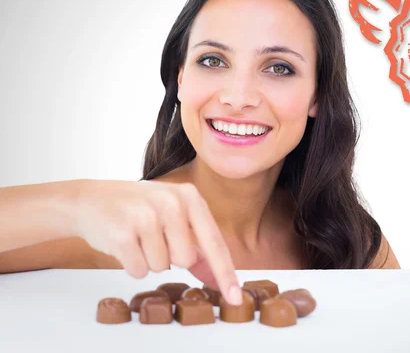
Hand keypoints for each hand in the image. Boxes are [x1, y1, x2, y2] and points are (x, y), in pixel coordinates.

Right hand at [70, 179, 241, 304]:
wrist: (90, 200)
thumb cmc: (137, 210)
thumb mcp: (173, 217)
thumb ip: (198, 247)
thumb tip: (218, 279)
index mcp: (190, 196)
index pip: (214, 242)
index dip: (226, 274)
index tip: (236, 298)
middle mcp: (171, 202)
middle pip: (186, 260)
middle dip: (169, 257)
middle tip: (152, 237)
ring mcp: (145, 216)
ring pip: (161, 267)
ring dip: (148, 260)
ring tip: (136, 237)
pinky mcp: (122, 232)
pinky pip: (138, 270)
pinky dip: (131, 265)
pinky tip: (123, 243)